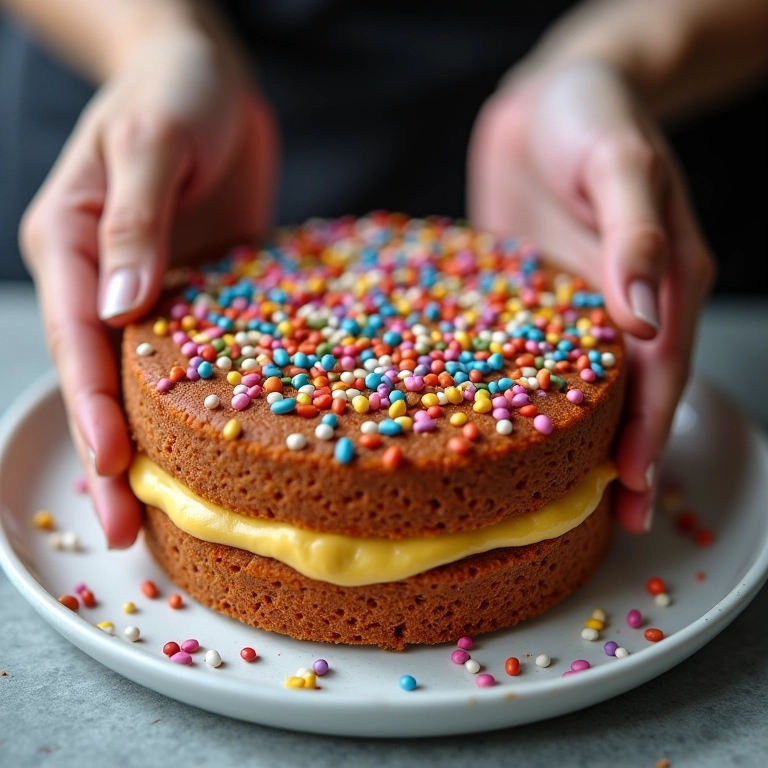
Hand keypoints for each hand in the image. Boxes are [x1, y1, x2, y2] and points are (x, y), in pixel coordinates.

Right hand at [20, 31, 276, 547]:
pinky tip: (223, 445)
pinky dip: (199, 401)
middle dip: (111, 453)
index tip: (112, 469)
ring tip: (173, 510)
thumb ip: (135, 221)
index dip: (93, 408)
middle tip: (130, 529)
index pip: (76, 340)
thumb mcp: (154, 141)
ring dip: (155, 444)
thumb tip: (119, 308)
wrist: (208, 76)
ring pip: (143, 379)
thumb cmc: (175, 91)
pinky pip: (195, 353)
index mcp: (72, 243)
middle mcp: (103, 278)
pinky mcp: (196, 293)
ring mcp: (150, 290)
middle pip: (101, 378)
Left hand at [469, 61, 713, 532]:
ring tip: (550, 494)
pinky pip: (525, 355)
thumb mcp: (619, 163)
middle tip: (600, 519)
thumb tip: (646, 316)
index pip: (658, 374)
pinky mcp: (530, 302)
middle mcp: (620, 307)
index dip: (647, 434)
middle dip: (618, 458)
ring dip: (570, 441)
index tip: (633, 489)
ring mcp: (573, 310)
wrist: (548, 98)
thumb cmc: (593, 118)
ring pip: (577, 387)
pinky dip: (520, 394)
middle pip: (624, 396)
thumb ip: (636, 235)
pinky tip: (498, 427)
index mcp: (660, 282)